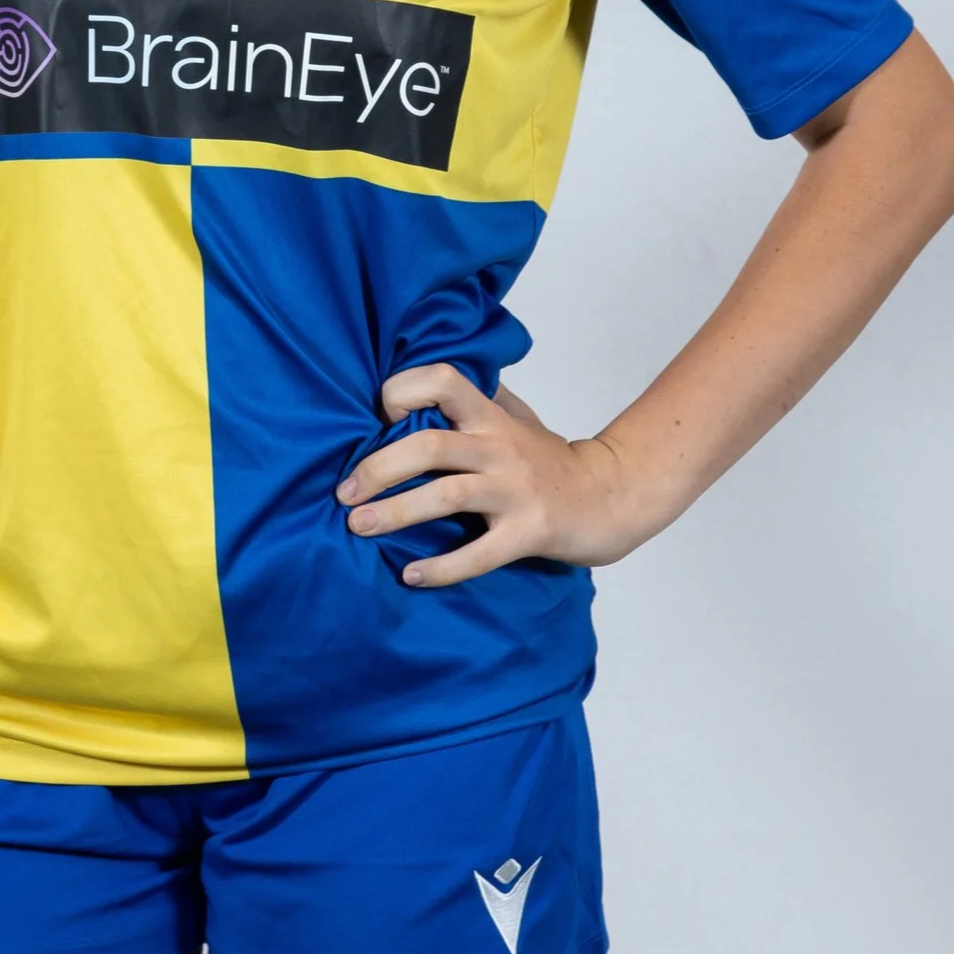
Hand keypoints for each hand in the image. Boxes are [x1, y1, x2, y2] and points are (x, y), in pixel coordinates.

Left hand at [336, 364, 645, 588]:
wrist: (609, 498)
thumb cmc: (551, 459)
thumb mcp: (517, 417)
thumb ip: (476, 397)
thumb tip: (424, 379)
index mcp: (491, 416)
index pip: (442, 379)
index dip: (403, 389)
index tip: (377, 416)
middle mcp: (499, 447)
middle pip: (429, 444)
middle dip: (378, 467)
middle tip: (344, 493)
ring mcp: (514, 490)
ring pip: (445, 495)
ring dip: (395, 512)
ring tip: (359, 527)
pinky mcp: (529, 532)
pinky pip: (479, 553)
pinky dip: (441, 567)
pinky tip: (410, 575)